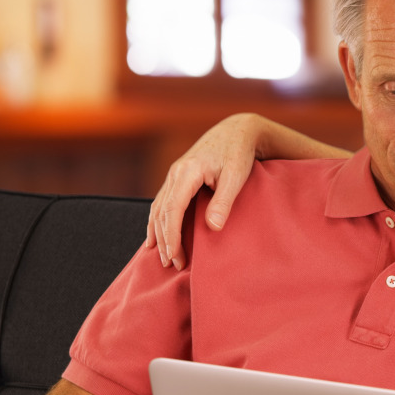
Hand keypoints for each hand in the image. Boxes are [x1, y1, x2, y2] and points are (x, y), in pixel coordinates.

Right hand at [146, 113, 258, 270]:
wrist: (237, 130)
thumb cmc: (239, 153)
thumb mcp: (236, 176)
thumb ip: (224, 201)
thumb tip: (213, 228)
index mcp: (187, 172)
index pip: (172, 210)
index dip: (171, 236)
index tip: (175, 257)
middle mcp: (175, 172)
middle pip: (162, 212)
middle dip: (165, 240)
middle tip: (173, 264)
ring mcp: (174, 174)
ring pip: (158, 207)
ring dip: (159, 233)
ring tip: (164, 257)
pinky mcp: (178, 177)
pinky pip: (162, 202)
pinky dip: (158, 221)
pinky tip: (155, 237)